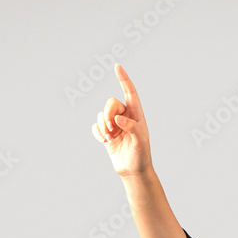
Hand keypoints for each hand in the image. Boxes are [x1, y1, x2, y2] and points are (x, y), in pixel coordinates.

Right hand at [92, 63, 151, 177]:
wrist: (133, 171)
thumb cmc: (141, 155)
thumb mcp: (140, 142)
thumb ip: (131, 127)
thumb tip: (118, 118)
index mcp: (137, 114)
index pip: (130, 92)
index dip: (123, 79)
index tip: (117, 66)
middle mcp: (126, 116)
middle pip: (111, 103)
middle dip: (107, 114)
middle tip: (110, 128)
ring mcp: (115, 124)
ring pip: (102, 114)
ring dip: (102, 125)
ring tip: (109, 137)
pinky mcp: (107, 133)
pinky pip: (96, 125)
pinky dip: (97, 132)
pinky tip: (104, 141)